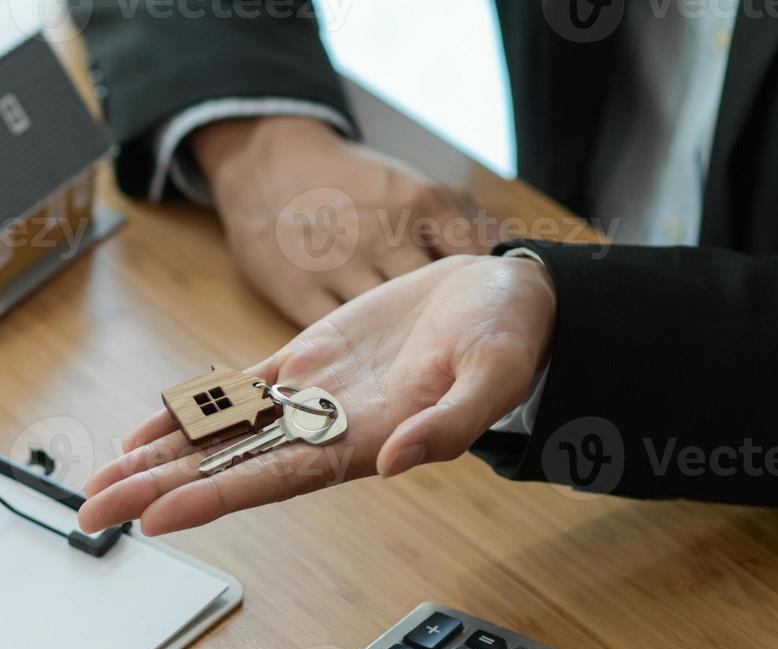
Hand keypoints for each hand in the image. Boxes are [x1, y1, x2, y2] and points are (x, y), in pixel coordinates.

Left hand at [78, 255, 555, 534]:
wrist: (508, 296)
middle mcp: (324, 431)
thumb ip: (450, 426)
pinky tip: (141, 436)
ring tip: (98, 487)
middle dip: (156, 491)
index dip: (212, 499)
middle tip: (90, 515)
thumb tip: (395, 462)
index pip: (272, 479)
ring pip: (218, 438)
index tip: (156, 519)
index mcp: (364, 441)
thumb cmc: (509, 337)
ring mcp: (310, 399)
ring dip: (157, 462)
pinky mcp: (305, 363)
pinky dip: (186, 416)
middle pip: (225, 468)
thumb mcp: (495, 375)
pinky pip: (234, 396)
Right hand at [193, 117, 493, 325]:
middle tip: (450, 341)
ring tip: (408, 355)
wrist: (268, 164)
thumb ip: (463, 219)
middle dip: (445, 323)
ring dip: (400, 344)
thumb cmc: (351, 182)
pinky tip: (362, 353)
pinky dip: (352, 349)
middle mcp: (383, 234)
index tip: (491, 307)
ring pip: (387, 327)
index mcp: (420, 202)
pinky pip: (338, 336)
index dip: (487, 288)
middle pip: (434, 300)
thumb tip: (509, 254)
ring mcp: (339, 266)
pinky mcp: (300, 292)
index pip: (475, 259)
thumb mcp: (412, 184)